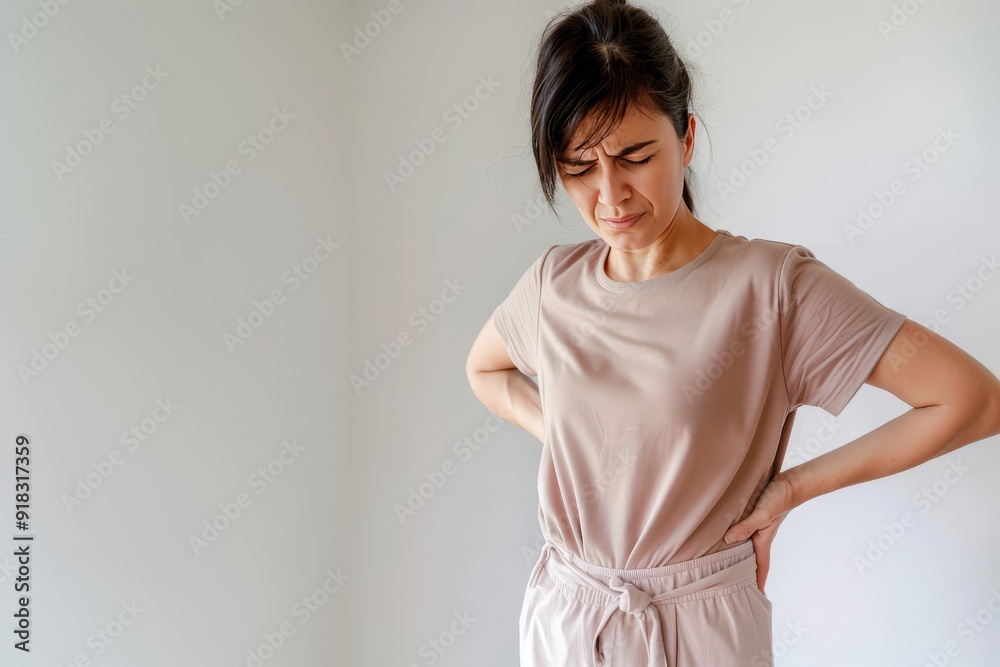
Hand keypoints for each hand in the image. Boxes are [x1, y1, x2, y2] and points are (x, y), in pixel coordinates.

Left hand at [722, 472, 795, 593]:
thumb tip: (727, 540)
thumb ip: (746, 527)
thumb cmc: (778, 498)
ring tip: (727, 565)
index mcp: (763, 540)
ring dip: (740, 556)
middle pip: (753, 560)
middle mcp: (760, 537)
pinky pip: (746, 532)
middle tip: (735, 586)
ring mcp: (759, 528)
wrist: (790, 482)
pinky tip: (728, 537)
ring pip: (748, 546)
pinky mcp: (756, 517)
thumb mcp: (761, 514)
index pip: (761, 567)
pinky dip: (738, 538)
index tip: (757, 597)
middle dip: (747, 573)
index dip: (758, 582)